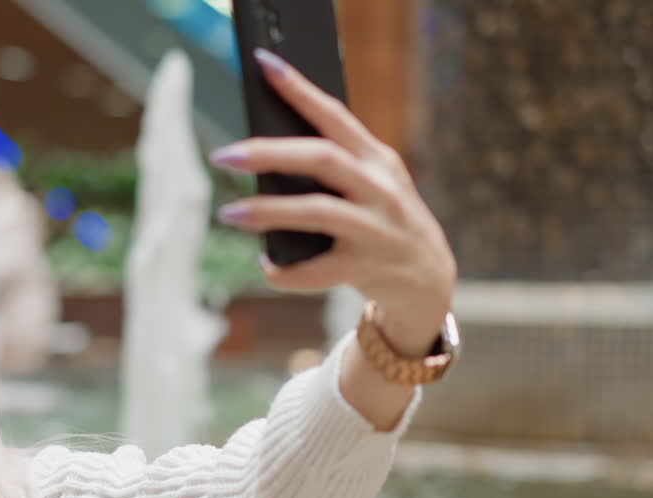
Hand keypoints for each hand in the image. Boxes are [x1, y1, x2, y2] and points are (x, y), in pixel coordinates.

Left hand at [210, 48, 456, 355]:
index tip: (263, 65)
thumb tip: (266, 155)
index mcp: (377, 159)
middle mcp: (379, 188)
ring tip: (229, 213)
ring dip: (267, 210)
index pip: (334, 115)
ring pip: (316, 211)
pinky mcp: (366, 267)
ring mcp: (375, 228)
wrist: (428, 278)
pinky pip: (316, 271)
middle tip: (224, 155)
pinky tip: (266, 263)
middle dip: (269, 153)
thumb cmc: (384, 221)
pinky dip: (284, 270)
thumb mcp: (373, 183)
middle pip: (321, 158)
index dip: (299, 88)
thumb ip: (336, 165)